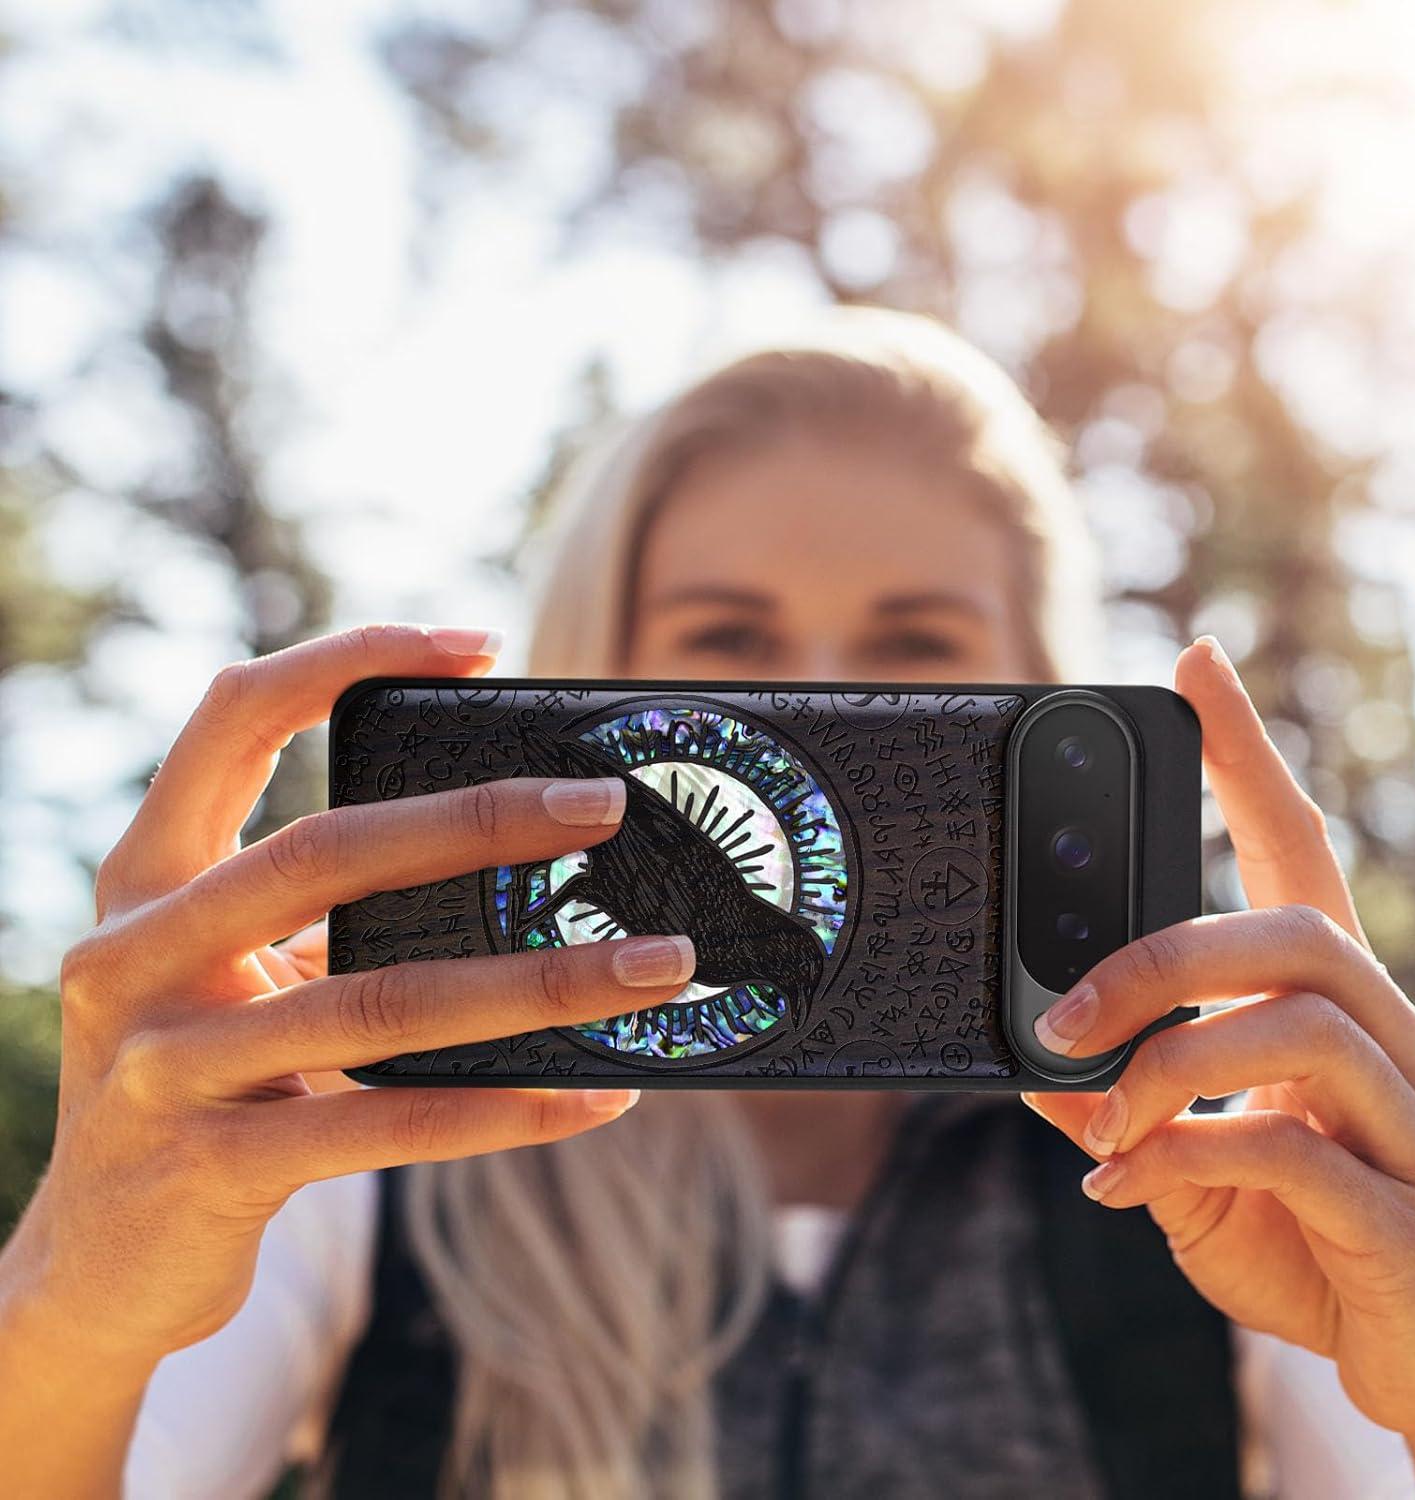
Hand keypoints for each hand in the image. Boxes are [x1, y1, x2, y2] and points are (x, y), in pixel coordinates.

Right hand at [0, 624, 695, 1380]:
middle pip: (325, 851)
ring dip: (541, 981)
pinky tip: (600, 1093)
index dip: (349, 659)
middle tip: (606, 805)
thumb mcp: (237, 974)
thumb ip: (330, 914)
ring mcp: (163, 1066)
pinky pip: (391, 1123)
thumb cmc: (205, 1079)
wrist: (97, 1264)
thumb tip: (527, 862)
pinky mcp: (212, 1170)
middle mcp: (134, 955)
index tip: (480, 644)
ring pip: (382, 1003)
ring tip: (656, 965)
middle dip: (479, 820)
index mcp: (147, 877)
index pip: (233, 717)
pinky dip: (509, 1108)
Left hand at [1023, 638, 1414, 1482]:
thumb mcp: (1190, 1157)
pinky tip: (1129, 1186)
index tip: (1195, 664)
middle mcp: (1391, 1038)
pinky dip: (1188, 1155)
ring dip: (1169, 1065)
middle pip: (1292, 931)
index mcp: (1334, 1003)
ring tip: (1099, 1120)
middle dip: (1160, 959)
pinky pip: (1293, 1149)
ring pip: (1298, 1027)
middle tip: (1063, 1015)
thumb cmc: (1304, 1234)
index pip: (1298, 847)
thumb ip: (1125, 1105)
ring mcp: (1413, 1122)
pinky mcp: (1407, 1212)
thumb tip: (1034, 1067)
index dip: (1248, 754)